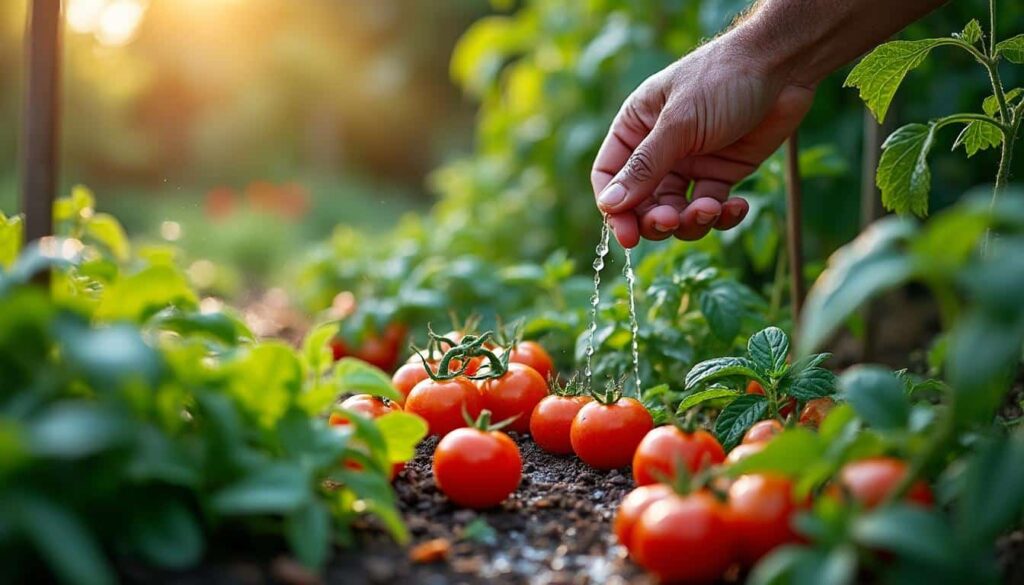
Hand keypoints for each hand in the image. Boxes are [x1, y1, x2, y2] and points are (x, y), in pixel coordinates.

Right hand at [591, 35, 814, 247]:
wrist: (783, 66)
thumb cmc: (723, 79)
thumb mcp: (679, 123)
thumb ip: (645, 166)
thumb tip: (610, 205)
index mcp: (635, 128)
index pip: (610, 177)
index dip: (615, 209)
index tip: (628, 236)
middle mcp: (658, 149)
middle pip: (642, 204)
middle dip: (657, 220)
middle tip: (672, 222)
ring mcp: (690, 164)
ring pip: (677, 212)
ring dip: (692, 221)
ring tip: (711, 208)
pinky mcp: (722, 174)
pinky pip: (713, 208)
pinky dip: (723, 216)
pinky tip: (737, 205)